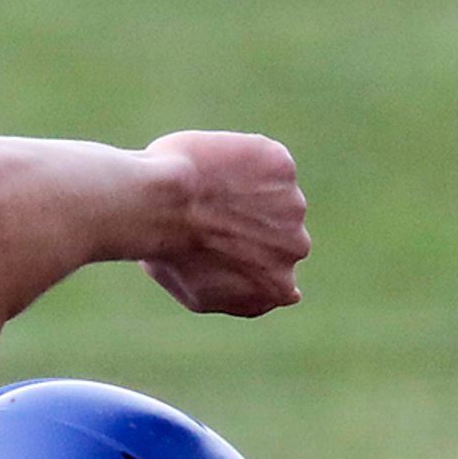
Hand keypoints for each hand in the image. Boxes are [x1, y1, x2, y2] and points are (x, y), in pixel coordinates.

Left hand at [139, 130, 308, 316]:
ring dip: (248, 191)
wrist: (162, 205)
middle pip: (282, 231)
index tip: (224, 242)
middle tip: (210, 215)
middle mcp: (295, 248)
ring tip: (206, 192)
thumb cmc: (169, 252)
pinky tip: (213, 169)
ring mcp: (292, 205)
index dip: (251, 255)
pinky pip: (266, 161)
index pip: (280, 275)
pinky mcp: (282, 166)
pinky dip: (243, 160)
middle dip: (253, 221)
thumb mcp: (200, 294)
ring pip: (275, 195)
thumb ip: (243, 298)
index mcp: (277, 285)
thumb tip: (284, 297)